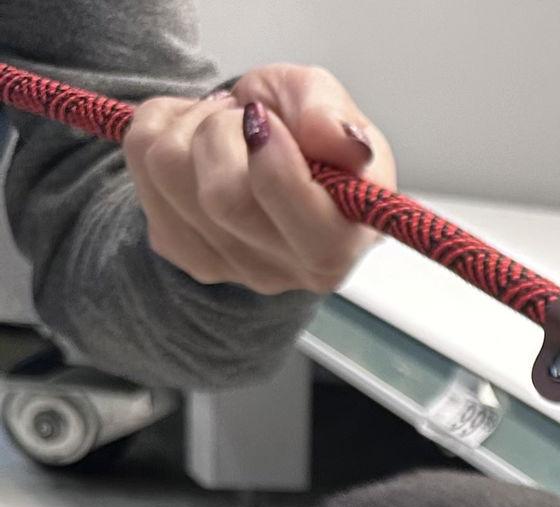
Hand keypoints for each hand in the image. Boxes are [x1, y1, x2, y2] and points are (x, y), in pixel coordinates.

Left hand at [124, 64, 395, 295]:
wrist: (266, 150)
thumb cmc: (306, 135)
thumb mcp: (328, 104)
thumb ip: (331, 116)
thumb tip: (339, 140)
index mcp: (336, 244)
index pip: (298, 219)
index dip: (272, 157)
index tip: (265, 119)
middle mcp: (284, 270)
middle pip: (221, 196)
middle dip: (221, 128)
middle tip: (243, 116)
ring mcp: (228, 268)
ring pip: (169, 172)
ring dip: (187, 122)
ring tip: (219, 123)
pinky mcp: (181, 251)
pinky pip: (142, 168)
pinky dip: (158, 130)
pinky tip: (194, 141)